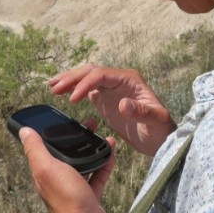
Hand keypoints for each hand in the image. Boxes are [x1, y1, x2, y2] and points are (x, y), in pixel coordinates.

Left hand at [20, 125, 120, 212]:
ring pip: (83, 161)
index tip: (64, 118)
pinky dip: (104, 162)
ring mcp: (74, 187)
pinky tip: (111, 152)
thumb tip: (24, 131)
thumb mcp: (47, 168)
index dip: (52, 131)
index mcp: (44, 171)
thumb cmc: (67, 199)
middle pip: (66, 152)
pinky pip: (98, 174)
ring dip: (92, 147)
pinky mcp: (90, 194)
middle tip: (90, 123)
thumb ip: (36, 149)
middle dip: (77, 137)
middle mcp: (57, 178)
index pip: (45, 146)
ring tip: (103, 135)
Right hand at [50, 65, 175, 156]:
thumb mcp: (156, 121)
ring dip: (70, 80)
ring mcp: (110, 89)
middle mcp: (118, 80)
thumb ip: (141, 112)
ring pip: (86, 78)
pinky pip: (86, 90)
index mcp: (129, 80)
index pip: (102, 75)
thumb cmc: (161, 130)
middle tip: (55, 88)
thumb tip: (123, 104)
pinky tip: (61, 92)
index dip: (86, 84)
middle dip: (73, 78)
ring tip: (52, 86)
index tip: (73, 98)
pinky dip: (73, 89)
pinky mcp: (105, 100)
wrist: (160, 140)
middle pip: (91, 72)